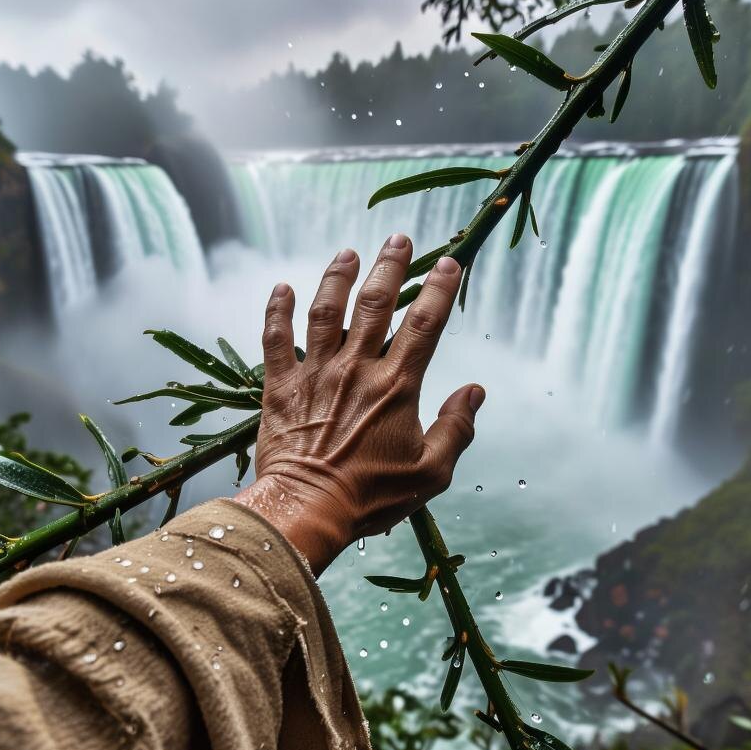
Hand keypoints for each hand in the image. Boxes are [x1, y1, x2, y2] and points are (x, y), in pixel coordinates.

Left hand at [233, 233, 484, 574]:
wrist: (307, 510)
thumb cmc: (371, 496)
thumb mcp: (431, 472)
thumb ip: (457, 428)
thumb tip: (475, 391)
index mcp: (395, 386)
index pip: (424, 324)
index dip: (439, 289)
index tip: (448, 263)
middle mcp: (355, 369)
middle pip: (374, 304)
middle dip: (389, 266)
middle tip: (398, 239)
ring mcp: (314, 374)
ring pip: (325, 311)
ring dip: (337, 277)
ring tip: (347, 253)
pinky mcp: (279, 387)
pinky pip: (275, 339)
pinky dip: (276, 311)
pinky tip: (280, 287)